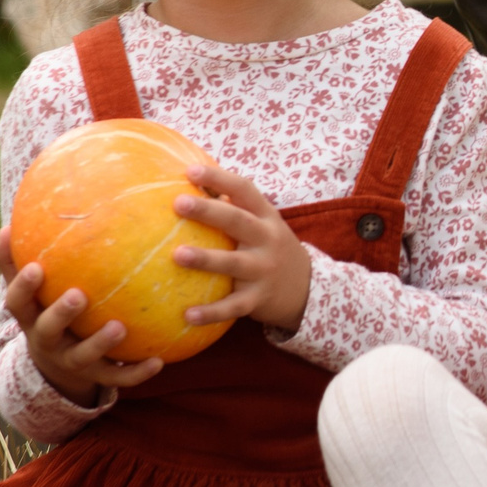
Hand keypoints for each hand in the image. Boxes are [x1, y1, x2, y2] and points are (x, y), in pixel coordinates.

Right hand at [0, 224, 162, 406]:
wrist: (57, 365)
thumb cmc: (46, 309)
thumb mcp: (32, 291)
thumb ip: (19, 261)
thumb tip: (8, 224)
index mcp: (30, 316)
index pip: (18, 302)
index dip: (24, 286)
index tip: (37, 266)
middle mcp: (47, 340)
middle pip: (48, 329)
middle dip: (61, 313)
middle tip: (79, 295)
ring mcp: (71, 360)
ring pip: (83, 356)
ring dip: (100, 343)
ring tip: (120, 327)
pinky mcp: (96, 376)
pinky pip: (117, 376)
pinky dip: (136, 371)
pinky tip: (159, 360)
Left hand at [171, 166, 313, 332]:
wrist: (308, 288)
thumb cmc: (270, 248)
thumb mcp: (263, 224)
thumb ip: (234, 207)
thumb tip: (188, 183)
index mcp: (266, 217)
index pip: (244, 190)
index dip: (219, 178)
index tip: (190, 171)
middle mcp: (267, 240)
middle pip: (238, 222)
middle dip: (209, 211)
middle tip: (178, 203)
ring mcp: (264, 270)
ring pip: (234, 264)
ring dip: (206, 259)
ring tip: (177, 255)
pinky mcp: (258, 299)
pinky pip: (233, 306)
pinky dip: (212, 312)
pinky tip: (187, 315)